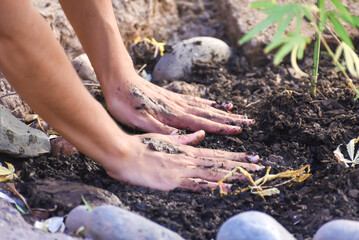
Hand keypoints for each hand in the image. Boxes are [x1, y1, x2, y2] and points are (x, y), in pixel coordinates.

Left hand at [104, 74, 253, 134]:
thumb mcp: (138, 120)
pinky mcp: (171, 96)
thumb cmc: (125, 103)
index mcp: (172, 115)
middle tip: (247, 121)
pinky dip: (207, 102)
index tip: (238, 130)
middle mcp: (178, 106)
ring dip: (221, 110)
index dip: (221, 127)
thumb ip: (159, 128)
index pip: (202, 123)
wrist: (119, 80)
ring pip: (204, 106)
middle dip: (229, 119)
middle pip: (209, 114)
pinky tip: (213, 103)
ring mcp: (176, 100)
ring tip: (236, 112)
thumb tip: (181, 136)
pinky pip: (194, 100)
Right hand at [104, 130, 262, 190]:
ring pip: (212, 172)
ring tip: (250, 176)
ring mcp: (182, 170)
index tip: (250, 157)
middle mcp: (188, 160)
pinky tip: (226, 188)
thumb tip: (200, 135)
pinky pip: (196, 185)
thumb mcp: (166, 140)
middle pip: (219, 162)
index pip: (216, 154)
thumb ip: (185, 140)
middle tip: (259, 165)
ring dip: (232, 174)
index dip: (235, 156)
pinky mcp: (173, 181)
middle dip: (240, 164)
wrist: (124, 154)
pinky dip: (212, 186)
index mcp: (187, 151)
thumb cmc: (142, 146)